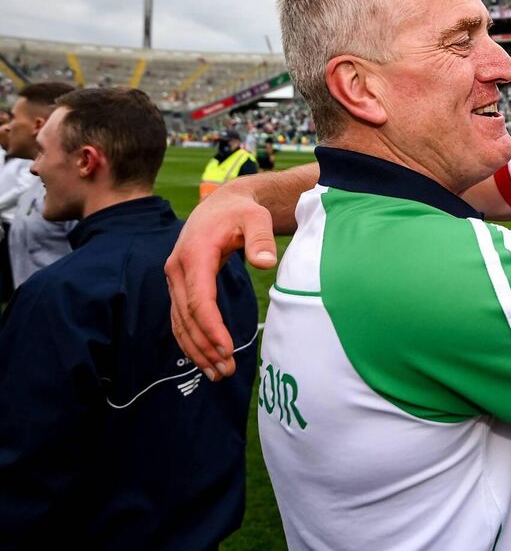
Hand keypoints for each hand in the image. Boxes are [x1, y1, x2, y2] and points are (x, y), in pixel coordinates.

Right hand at [166, 185, 276, 380]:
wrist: (220, 206)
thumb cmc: (241, 212)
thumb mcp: (255, 217)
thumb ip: (261, 238)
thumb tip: (266, 263)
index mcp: (195, 254)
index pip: (199, 299)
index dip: (211, 327)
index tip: (227, 348)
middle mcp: (178, 270)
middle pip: (187, 317)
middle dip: (205, 346)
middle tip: (226, 371)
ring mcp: (176, 280)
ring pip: (180, 322)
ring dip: (197, 350)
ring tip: (218, 373)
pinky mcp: (180, 287)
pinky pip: (181, 319)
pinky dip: (191, 341)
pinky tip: (206, 359)